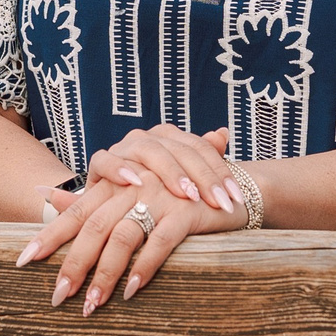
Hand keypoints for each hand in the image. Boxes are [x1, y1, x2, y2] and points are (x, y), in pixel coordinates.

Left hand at [15, 153, 248, 313]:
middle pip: (93, 228)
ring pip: (122, 238)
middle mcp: (132, 185)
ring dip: (106, 275)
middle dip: (73, 265)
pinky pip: (160, 242)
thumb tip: (45, 193)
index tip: (24, 261)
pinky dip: (145, 267)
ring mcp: (159, 195)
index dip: (50, 236)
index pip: (76, 212)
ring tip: (93, 305)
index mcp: (115, 182)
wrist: (229, 184)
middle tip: (58, 297)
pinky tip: (133, 291)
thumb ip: (92, 193)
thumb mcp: (132, 186)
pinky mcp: (185, 210)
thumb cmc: (175, 189)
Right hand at [85, 124, 237, 217]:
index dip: (220, 172)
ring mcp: (123, 147)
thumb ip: (204, 157)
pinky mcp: (100, 162)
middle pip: (180, 150)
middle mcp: (148, 137)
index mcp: (170, 137)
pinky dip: (119, 169)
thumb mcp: (182, 180)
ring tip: (187, 195)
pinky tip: (136, 184)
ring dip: (170, 173)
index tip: (236, 199)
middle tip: (219, 203)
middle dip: (203, 178)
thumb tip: (222, 133)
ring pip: (149, 151)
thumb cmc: (154, 194)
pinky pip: (106, 160)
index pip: (200, 148)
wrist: (112, 203)